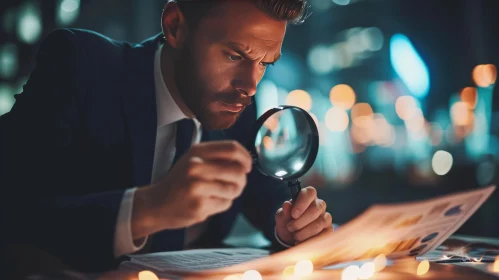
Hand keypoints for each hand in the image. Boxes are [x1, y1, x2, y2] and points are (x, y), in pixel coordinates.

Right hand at [132, 140, 251, 239]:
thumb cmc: (180, 181)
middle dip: (242, 180)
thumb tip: (246, 162)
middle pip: (237, 171)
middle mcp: (196, 166)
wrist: (156, 204)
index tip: (248, 166)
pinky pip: (225, 204)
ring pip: (234, 189)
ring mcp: (197, 187)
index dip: (246, 157)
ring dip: (232, 193)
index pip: (232, 148)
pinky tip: (209, 203)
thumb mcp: (194, 160)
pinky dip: (222, 204)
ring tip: (220, 194)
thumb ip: (217, 158)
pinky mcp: (199, 206)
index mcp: (197, 152)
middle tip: (237, 184)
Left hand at [275, 186, 332, 245]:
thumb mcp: (282, 218)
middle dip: (300, 221)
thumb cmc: (288, 223)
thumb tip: (286, 204)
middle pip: (315, 209)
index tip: (293, 214)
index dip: (302, 203)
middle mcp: (319, 205)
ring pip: (319, 223)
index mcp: (307, 197)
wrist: (291, 239)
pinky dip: (310, 240)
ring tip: (295, 236)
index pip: (310, 192)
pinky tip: (301, 242)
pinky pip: (323, 235)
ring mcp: (326, 217)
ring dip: (304, 232)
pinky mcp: (329, 230)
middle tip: (290, 227)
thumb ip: (284, 211)